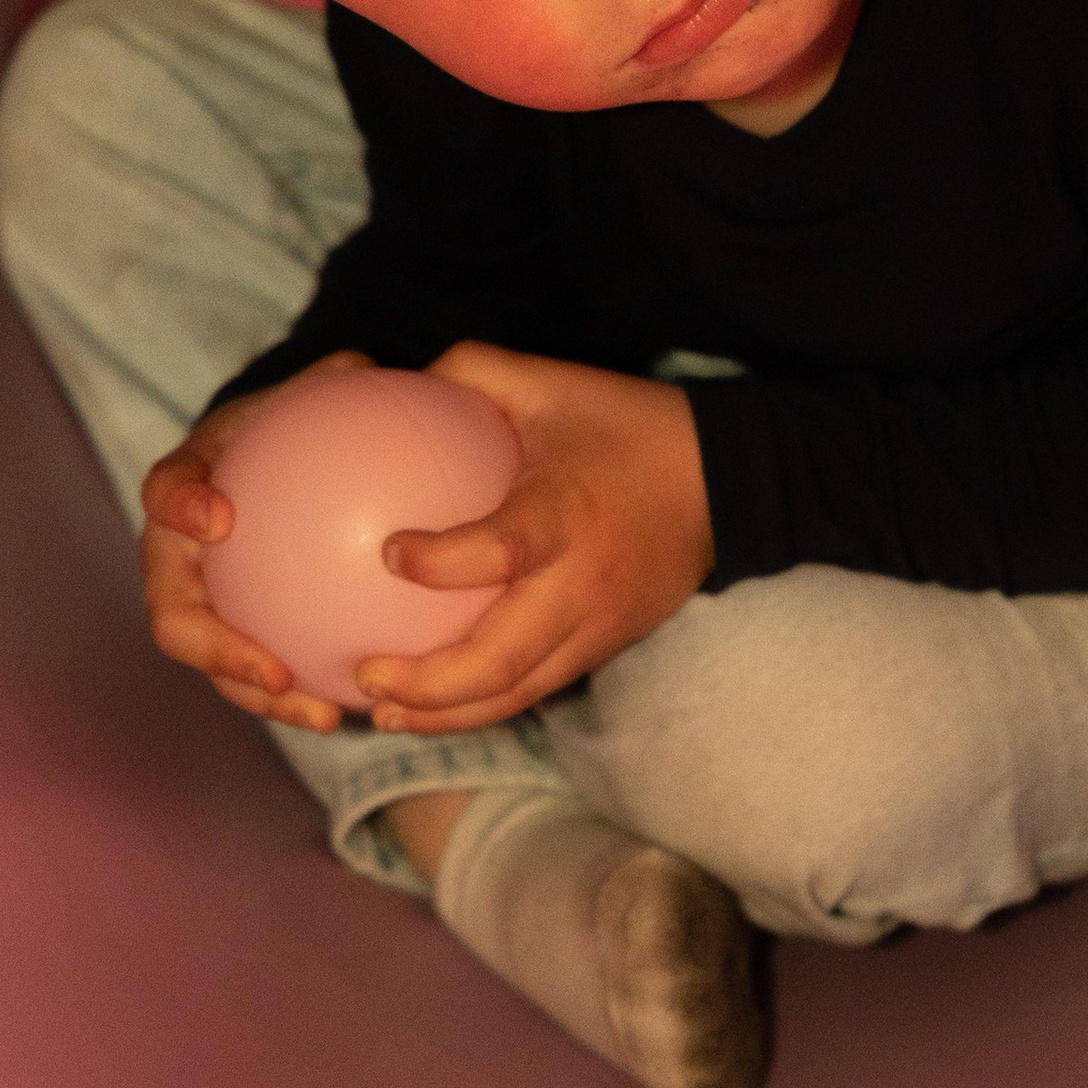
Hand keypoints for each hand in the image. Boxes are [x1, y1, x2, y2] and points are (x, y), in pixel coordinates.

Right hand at [136, 351, 367, 732]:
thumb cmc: (290, 428)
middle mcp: (175, 558)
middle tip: (273, 670)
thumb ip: (329, 384)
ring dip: (261, 696)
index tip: (218, 516)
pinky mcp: (234, 639)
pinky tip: (359, 709)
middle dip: (216, 649)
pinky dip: (301, 697)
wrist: (275, 469)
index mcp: (183, 486)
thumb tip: (364, 367)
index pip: (166, 487)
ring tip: (323, 714)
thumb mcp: (306, 397)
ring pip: (214, 665)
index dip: (180, 504)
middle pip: (173, 614)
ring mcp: (198, 606)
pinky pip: (261, 676)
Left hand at [352, 341, 715, 734]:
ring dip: (446, 713)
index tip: (390, 553)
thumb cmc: (628, 426)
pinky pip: (537, 686)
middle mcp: (581, 585)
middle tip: (364, 674)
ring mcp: (597, 627)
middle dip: (427, 683)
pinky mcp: (605, 646)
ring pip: (517, 692)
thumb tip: (399, 382)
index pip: (502, 551)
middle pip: (501, 661)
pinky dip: (482, 704)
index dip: (443, 563)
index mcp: (564, 517)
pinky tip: (434, 703)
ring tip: (386, 713)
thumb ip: (472, 374)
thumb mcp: (553, 382)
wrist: (724, 482)